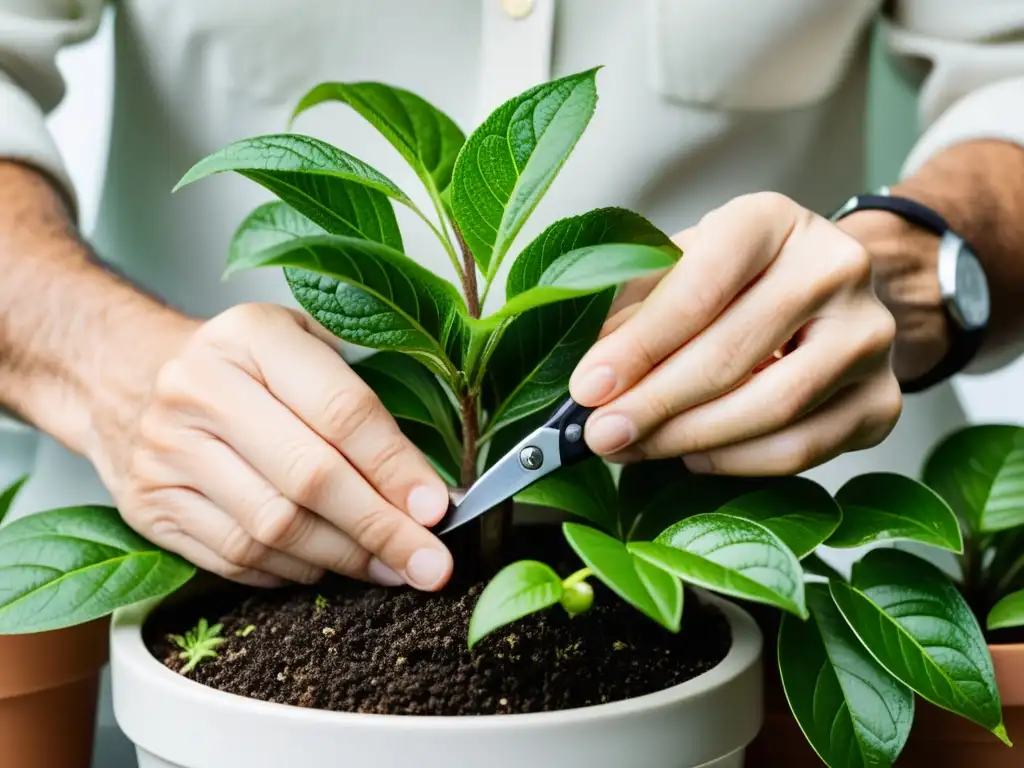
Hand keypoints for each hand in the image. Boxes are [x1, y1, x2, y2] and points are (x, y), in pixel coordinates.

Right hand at [103, 303, 452, 588]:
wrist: (125, 375)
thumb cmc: (241, 363)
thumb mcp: (300, 342)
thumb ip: (360, 395)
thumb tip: (423, 486)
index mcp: (250, 337)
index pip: (341, 410)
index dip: (395, 467)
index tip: (437, 510)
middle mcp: (199, 390)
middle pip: (308, 478)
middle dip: (380, 529)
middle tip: (429, 565)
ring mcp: (165, 451)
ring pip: (272, 528)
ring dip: (342, 559)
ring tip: (390, 570)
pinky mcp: (148, 505)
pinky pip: (233, 558)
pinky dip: (291, 572)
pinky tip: (326, 567)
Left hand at [569, 192, 901, 475]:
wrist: (824, 289)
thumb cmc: (736, 278)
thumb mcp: (679, 267)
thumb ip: (636, 310)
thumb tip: (591, 382)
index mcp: (772, 221)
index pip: (698, 288)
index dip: (638, 346)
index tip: (588, 388)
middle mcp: (835, 269)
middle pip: (732, 355)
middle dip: (653, 404)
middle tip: (601, 435)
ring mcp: (870, 336)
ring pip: (770, 409)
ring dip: (689, 439)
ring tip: (636, 449)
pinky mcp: (883, 399)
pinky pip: (802, 449)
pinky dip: (737, 462)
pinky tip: (692, 456)